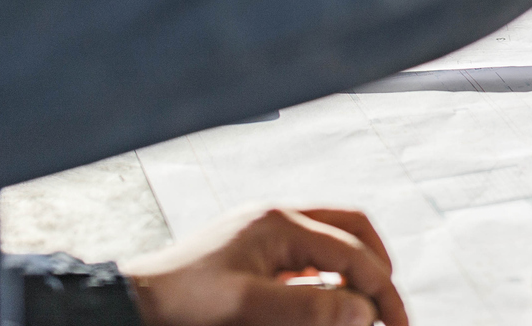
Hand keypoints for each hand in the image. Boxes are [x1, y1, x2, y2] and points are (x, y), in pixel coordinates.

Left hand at [124, 206, 408, 325]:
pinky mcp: (256, 249)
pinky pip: (308, 254)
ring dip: (354, 270)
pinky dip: (328, 277)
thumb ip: (309, 308)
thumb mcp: (247, 309)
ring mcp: (267, 230)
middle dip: (377, 267)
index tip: (396, 325)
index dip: (380, 290)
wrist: (135, 300)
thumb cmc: (183, 303)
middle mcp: (278, 217)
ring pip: (332, 237)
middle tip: (390, 310)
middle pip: (352, 228)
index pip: (352, 251)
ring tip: (364, 309)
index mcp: (280, 223)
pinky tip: (325, 303)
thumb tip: (362, 310)